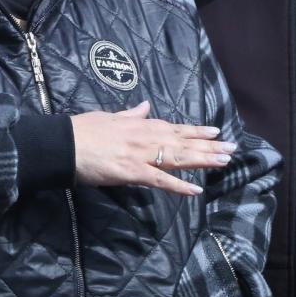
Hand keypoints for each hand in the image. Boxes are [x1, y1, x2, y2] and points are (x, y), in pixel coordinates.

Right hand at [70, 101, 234, 196]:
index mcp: (139, 124)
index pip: (175, 128)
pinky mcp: (132, 173)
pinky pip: (160, 181)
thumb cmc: (82, 131)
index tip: (216, 131)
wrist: (63, 144)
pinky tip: (196, 190)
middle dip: (209, 146)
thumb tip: (145, 106)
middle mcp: (145, 137)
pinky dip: (179, 186)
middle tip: (232, 149)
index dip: (197, 131)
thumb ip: (130, 114)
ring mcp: (140, 155)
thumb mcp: (108, 116)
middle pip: (183, 142)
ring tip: (224, 162)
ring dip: (203, 160)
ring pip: (178, 158)